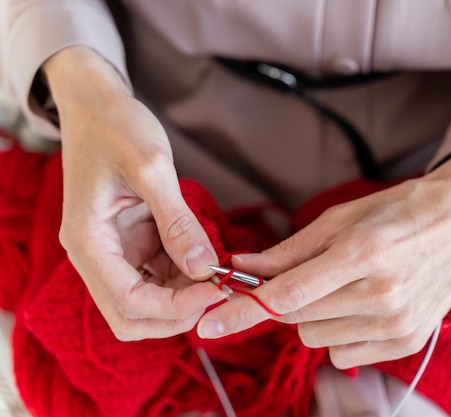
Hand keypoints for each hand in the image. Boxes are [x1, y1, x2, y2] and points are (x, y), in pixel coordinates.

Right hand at [44, 47, 225, 339]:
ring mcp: (114, 251)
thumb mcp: (151, 168)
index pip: (128, 301)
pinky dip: (184, 277)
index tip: (219, 290)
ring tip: (222, 275)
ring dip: (184, 297)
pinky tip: (209, 261)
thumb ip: (177, 221)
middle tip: (220, 293)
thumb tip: (204, 268)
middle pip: (132, 316)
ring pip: (147, 300)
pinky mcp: (132, 243)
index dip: (176, 307)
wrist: (99, 107)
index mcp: (88, 241)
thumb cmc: (117, 128)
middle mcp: (96, 255)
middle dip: (176, 315)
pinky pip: (158, 275)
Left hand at [197, 149, 450, 367]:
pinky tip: (361, 305)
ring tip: (343, 286)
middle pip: (296, 318)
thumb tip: (243, 268)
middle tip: (303, 276)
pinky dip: (340, 331)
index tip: (208, 325)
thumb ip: (290, 250)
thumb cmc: (400, 210)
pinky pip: (344, 352)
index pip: (286, 295)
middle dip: (284, 301)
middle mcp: (381, 295)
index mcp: (361, 253)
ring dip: (313, 317)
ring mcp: (398, 323)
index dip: (241, 311)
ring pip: (315, 338)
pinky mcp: (408, 341)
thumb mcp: (343, 217)